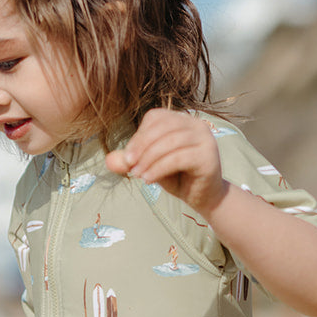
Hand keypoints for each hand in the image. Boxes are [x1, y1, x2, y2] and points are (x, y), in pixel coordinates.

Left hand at [106, 110, 227, 217]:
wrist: (205, 198)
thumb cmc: (179, 178)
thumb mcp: (150, 166)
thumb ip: (130, 161)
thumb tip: (108, 161)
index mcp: (182, 120)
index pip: (156, 117)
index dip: (139, 135)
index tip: (128, 157)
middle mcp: (196, 124)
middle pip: (162, 127)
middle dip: (141, 146)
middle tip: (129, 166)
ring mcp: (205, 138)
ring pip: (169, 142)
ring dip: (149, 159)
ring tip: (138, 176)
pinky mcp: (208, 156)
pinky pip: (178, 158)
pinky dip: (159, 169)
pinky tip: (149, 180)